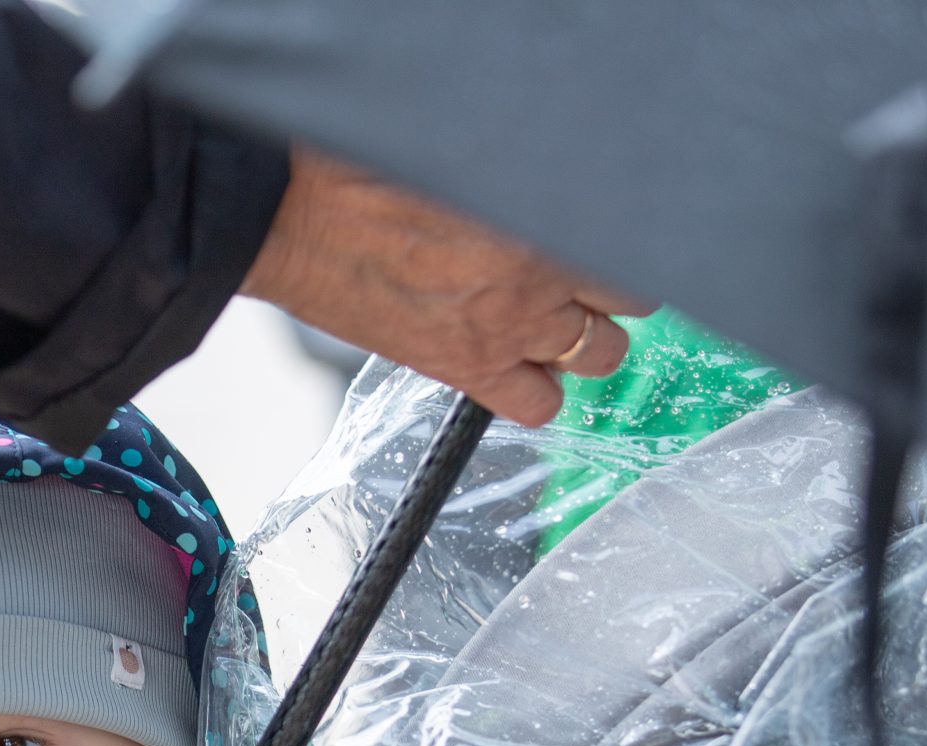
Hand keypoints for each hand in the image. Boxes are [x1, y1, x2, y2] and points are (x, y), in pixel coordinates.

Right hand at [241, 147, 655, 426]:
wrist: (296, 222)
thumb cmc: (363, 173)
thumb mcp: (463, 158)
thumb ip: (518, 181)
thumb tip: (540, 190)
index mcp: (543, 211)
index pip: (630, 247)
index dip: (623, 250)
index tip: (608, 251)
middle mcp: (538, 277)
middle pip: (625, 306)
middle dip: (610, 297)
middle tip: (583, 289)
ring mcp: (508, 330)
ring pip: (597, 358)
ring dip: (584, 344)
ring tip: (557, 331)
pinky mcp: (468, 370)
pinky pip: (539, 405)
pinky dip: (540, 391)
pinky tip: (520, 368)